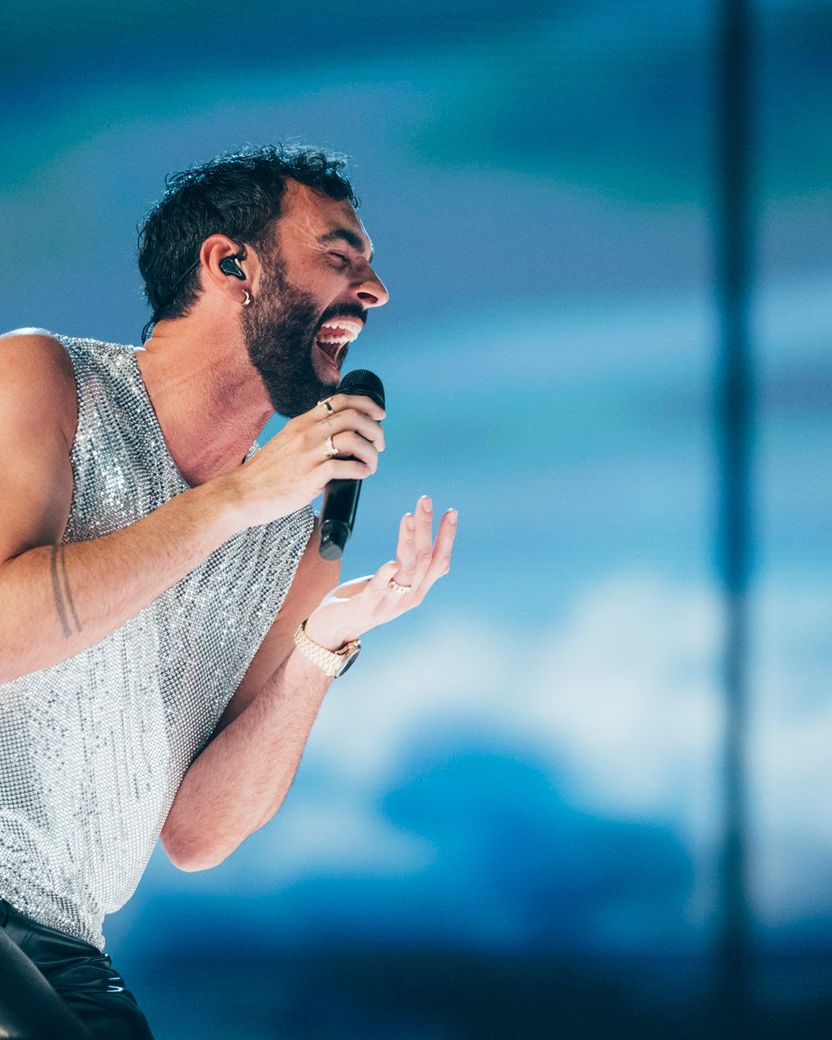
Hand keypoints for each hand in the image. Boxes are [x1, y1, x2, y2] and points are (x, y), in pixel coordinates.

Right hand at [221, 393, 385, 527]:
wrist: (241, 493)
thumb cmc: (265, 474)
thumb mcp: (286, 442)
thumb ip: (309, 435)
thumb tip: (338, 439)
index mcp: (301, 423)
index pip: (340, 400)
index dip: (366, 405)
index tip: (379, 416)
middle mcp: (306, 433)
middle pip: (353, 417)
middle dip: (375, 429)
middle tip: (379, 444)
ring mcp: (307, 455)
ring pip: (352, 439)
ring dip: (371, 451)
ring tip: (372, 462)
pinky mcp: (309, 477)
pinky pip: (344, 466)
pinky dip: (361, 469)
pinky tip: (362, 474)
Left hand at [304, 495, 457, 650]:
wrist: (335, 630)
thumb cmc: (363, 600)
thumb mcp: (393, 585)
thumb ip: (409, 570)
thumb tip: (424, 544)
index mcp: (417, 590)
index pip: (440, 561)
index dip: (447, 537)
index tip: (451, 511)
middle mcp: (409, 597)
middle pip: (426, 559)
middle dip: (427, 528)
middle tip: (425, 501)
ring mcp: (390, 603)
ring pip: (408, 569)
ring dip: (410, 541)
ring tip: (408, 517)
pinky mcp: (367, 605)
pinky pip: (381, 588)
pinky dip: (387, 575)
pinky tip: (392, 563)